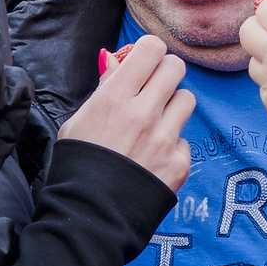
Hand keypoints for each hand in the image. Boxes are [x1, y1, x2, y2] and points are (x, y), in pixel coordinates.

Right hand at [59, 33, 193, 188]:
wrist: (91, 216)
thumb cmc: (79, 166)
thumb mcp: (79, 121)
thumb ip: (103, 88)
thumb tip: (114, 59)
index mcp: (114, 98)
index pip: (151, 49)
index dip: (149, 53)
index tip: (143, 64)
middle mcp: (143, 113)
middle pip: (176, 66)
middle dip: (165, 73)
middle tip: (153, 89)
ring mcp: (164, 139)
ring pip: (187, 99)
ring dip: (173, 107)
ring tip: (155, 124)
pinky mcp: (179, 162)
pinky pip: (185, 139)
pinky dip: (172, 145)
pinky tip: (154, 157)